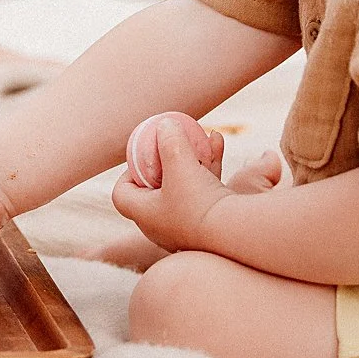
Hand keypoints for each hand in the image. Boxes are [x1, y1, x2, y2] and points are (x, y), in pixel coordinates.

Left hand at [110, 114, 233, 254]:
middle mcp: (161, 225)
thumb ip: (168, 139)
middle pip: (155, 187)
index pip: (122, 193)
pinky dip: (208, 169)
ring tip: (202, 136)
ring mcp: (185, 228)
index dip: (128, 172)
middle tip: (174, 145)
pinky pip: (203, 193)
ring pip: (183, 186)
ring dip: (192, 159)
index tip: (144, 156)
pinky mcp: (208, 226)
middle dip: (167, 161)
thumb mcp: (178, 161)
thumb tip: (164, 125)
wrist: (236, 233)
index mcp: (144, 214)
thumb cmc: (198, 200)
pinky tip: (217, 141)